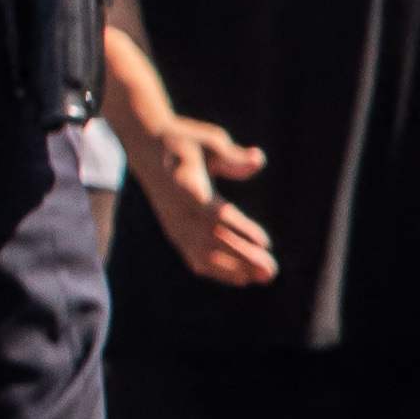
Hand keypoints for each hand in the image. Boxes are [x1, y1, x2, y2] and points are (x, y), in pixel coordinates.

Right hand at [127, 108, 274, 287]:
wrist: (148, 148)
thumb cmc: (187, 142)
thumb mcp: (209, 140)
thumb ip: (233, 156)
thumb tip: (258, 160)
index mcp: (184, 182)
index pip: (212, 211)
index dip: (237, 228)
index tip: (264, 242)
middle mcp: (176, 208)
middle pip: (211, 238)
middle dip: (242, 255)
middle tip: (271, 269)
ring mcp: (173, 222)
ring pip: (204, 253)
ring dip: (235, 267)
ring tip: (266, 276)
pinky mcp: (174, 231)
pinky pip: (195, 257)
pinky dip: (218, 270)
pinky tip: (243, 278)